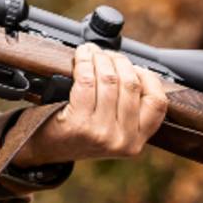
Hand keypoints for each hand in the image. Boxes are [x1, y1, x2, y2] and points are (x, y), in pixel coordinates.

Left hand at [12, 43, 167, 167]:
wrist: (45, 150)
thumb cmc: (77, 134)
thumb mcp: (111, 132)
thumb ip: (127, 111)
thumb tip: (133, 70)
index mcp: (135, 142)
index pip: (157, 103)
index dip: (148, 78)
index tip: (135, 67)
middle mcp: (122, 140)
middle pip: (131, 85)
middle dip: (119, 61)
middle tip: (107, 54)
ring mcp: (101, 132)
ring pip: (109, 80)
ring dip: (100, 58)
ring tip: (93, 52)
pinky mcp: (78, 123)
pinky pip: (86, 81)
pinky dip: (84, 62)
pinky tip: (81, 56)